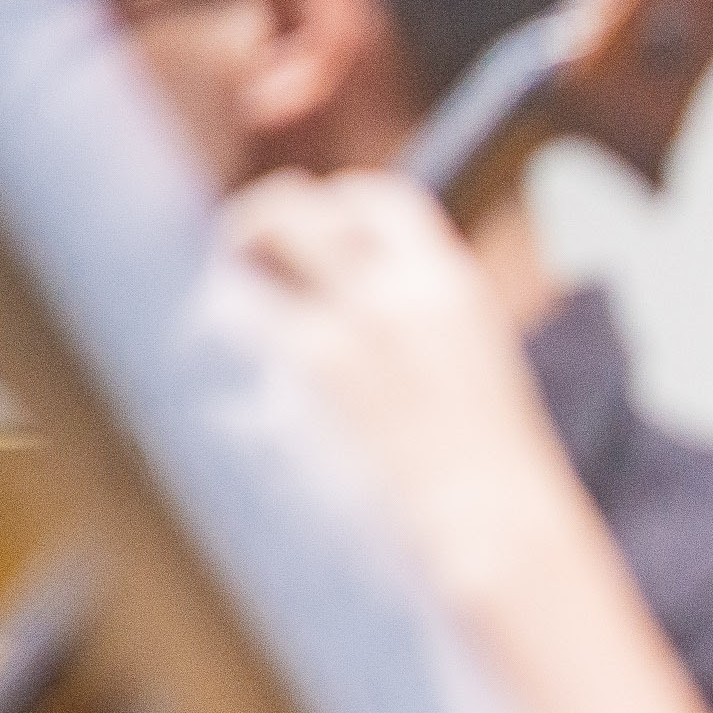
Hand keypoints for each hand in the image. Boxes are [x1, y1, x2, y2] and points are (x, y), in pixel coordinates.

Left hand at [225, 170, 582, 606]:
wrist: (490, 515)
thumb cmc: (484, 457)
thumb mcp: (473, 354)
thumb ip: (417, 307)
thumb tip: (358, 282)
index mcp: (449, 281)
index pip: (376, 196)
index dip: (334, 205)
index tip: (319, 232)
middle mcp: (396, 288)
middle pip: (298, 205)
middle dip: (262, 218)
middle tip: (248, 249)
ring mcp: (348, 326)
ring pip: (255, 246)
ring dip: (234, 266)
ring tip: (233, 298)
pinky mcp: (307, 371)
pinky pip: (237, 311)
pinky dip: (222, 319)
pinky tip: (229, 349)